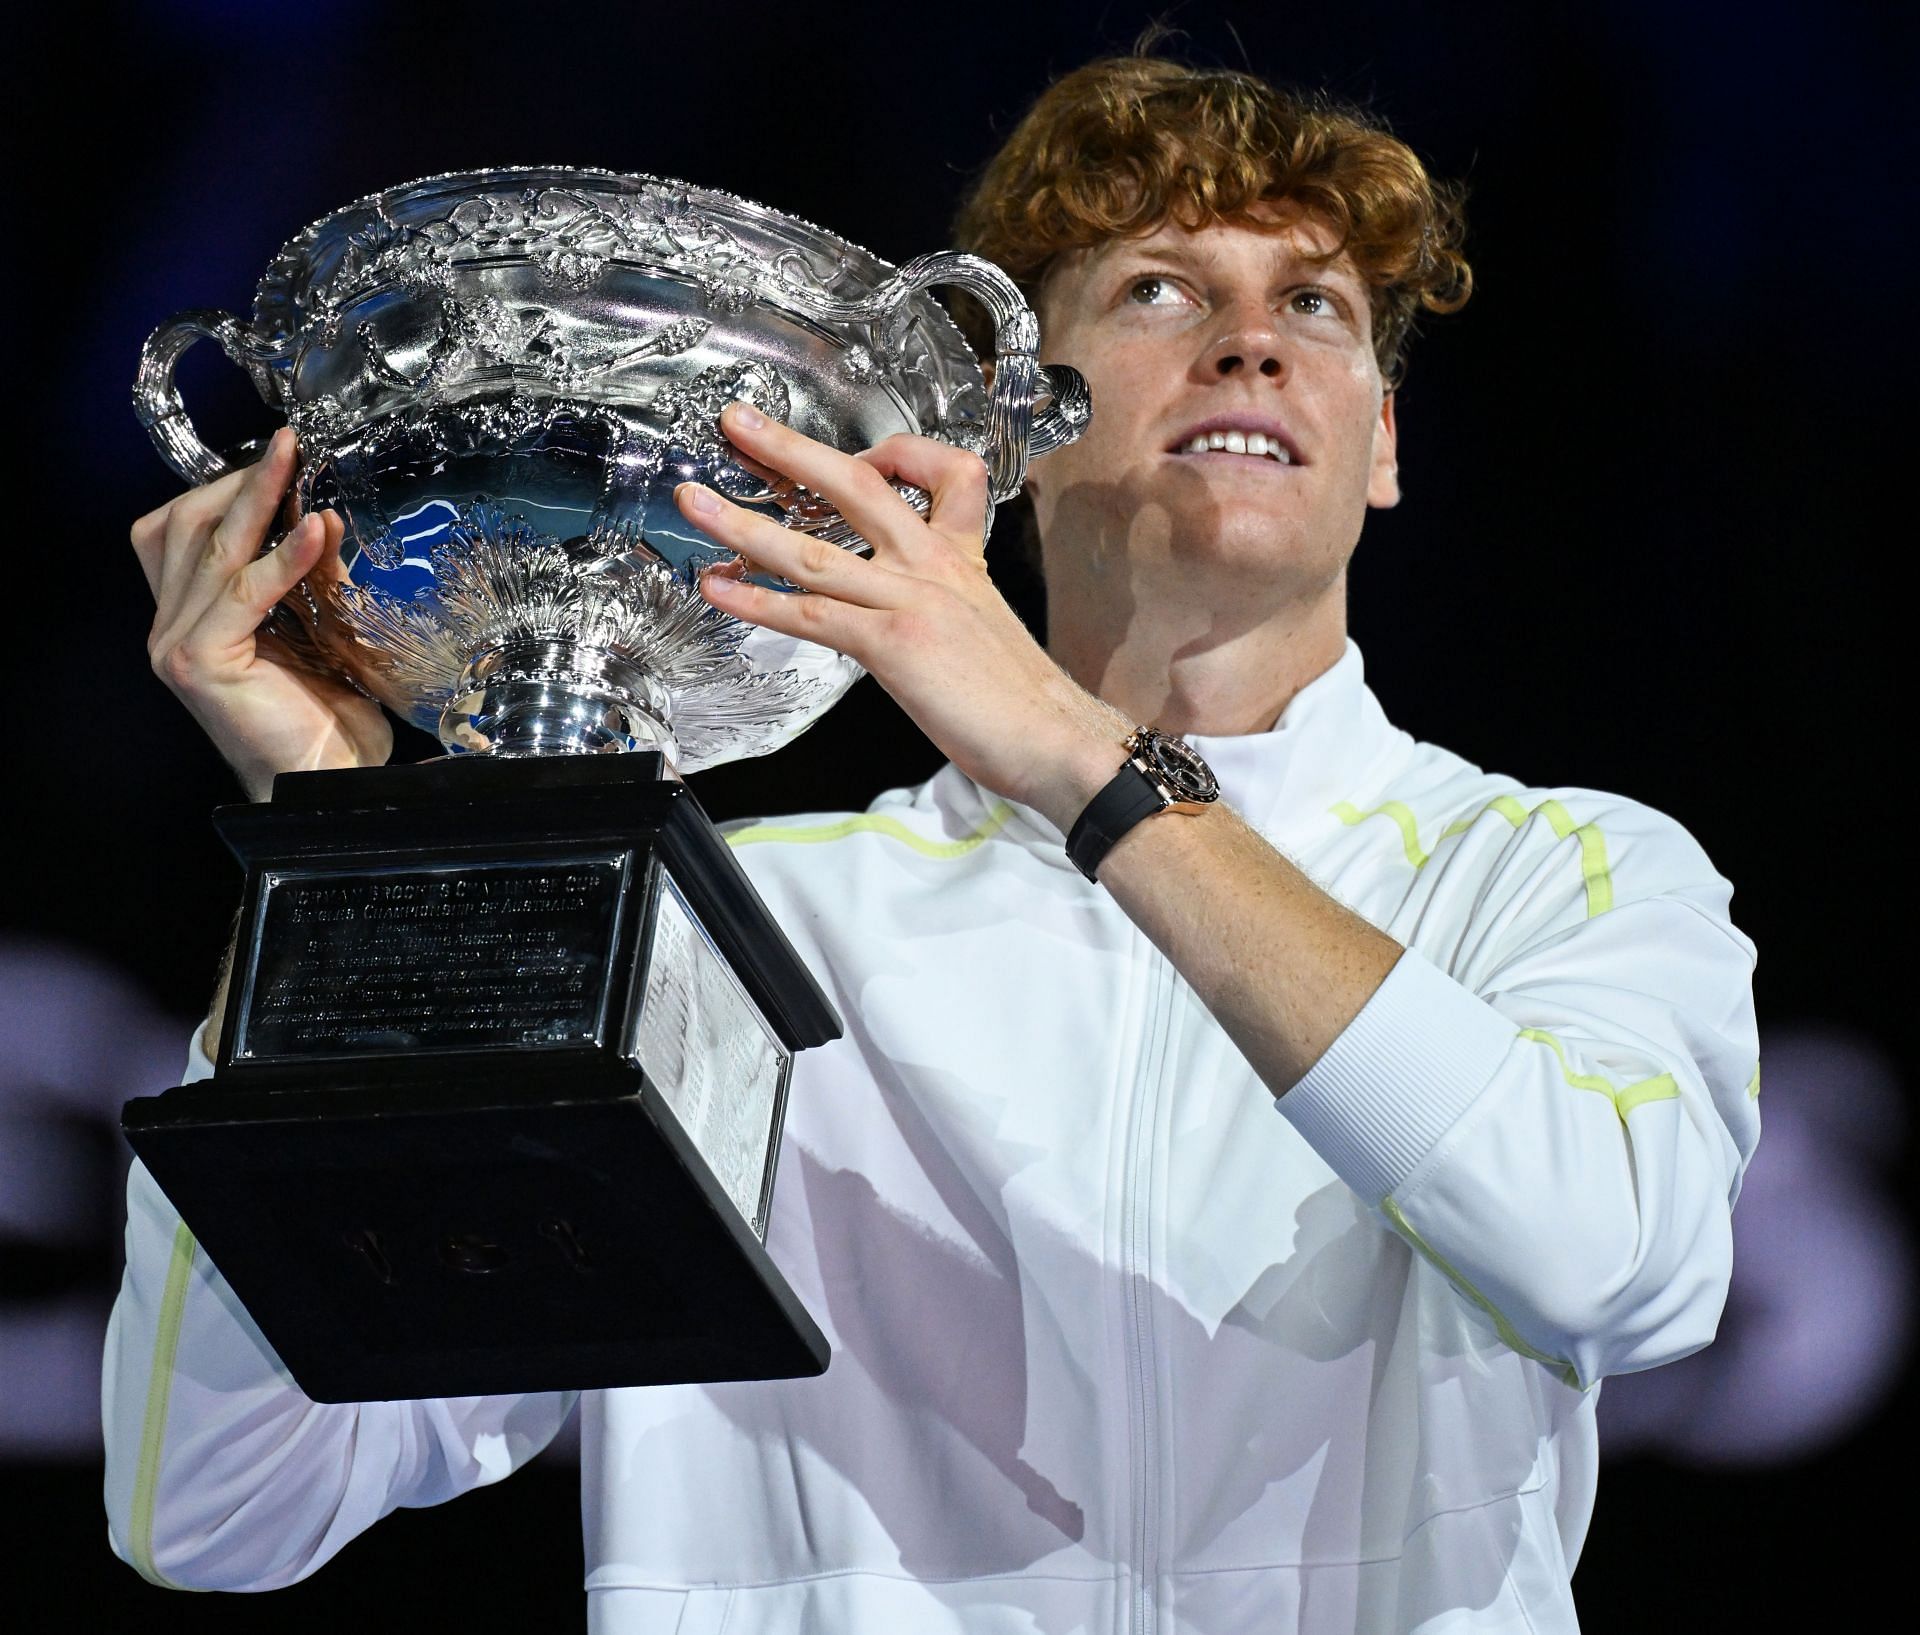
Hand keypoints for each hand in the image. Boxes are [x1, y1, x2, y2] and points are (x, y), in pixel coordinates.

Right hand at [131, 427, 391, 801]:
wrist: (328, 783)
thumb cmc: (326, 720)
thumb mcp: (325, 631)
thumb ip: (315, 579)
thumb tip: (326, 517)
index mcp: (189, 618)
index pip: (182, 531)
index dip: (227, 489)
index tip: (282, 458)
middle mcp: (169, 628)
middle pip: (184, 526)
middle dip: (238, 483)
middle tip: (289, 449)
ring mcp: (176, 644)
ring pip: (209, 549)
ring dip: (255, 500)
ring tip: (296, 465)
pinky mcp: (200, 661)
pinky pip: (242, 592)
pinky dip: (281, 558)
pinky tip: (317, 532)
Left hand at [676, 403, 1125, 825]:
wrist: (1058, 739)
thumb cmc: (1025, 702)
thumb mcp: (984, 629)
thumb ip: (941, 607)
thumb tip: (904, 616)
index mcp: (961, 559)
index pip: (942, 472)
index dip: (899, 452)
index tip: (862, 457)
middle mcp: (934, 566)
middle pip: (858, 485)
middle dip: (791, 448)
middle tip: (739, 421)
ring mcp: (911, 600)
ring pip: (815, 549)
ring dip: (743, 522)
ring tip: (694, 502)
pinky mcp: (893, 644)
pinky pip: (811, 614)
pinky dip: (756, 599)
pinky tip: (717, 588)